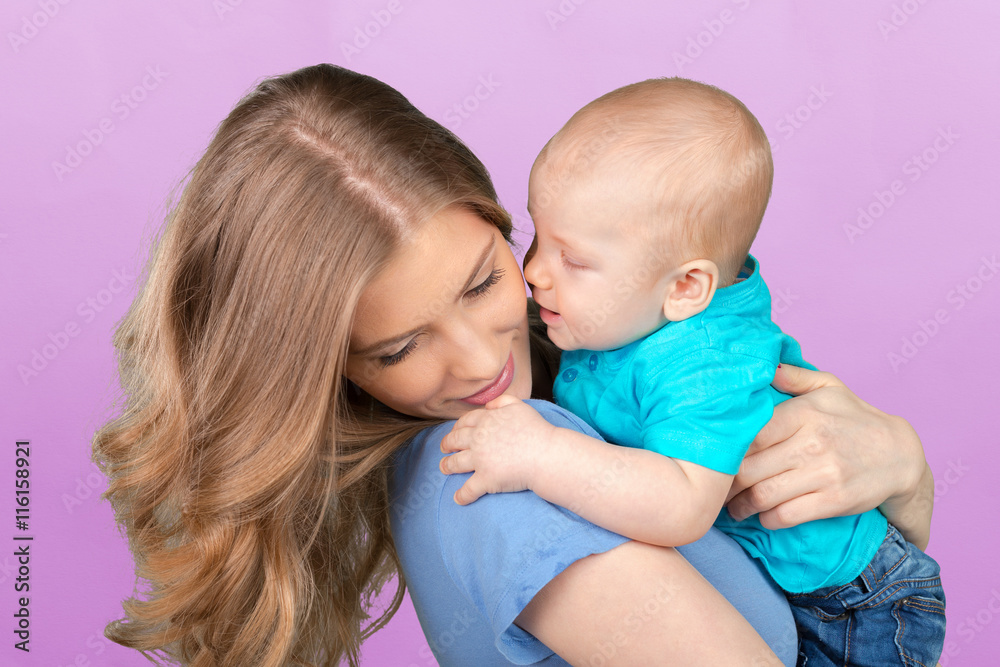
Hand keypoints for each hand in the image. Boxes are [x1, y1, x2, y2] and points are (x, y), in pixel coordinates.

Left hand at [440, 395, 556, 504]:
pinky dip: (462, 495)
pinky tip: (458, 499)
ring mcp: (480, 460)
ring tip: (444, 468)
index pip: (465, 422)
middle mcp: (478, 439)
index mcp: (486, 421)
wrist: (546, 455)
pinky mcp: (485, 479)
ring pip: (456, 463)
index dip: (457, 427)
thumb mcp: (520, 406)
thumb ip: (502, 401)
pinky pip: (468, 490)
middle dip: (446, 445)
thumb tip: (488, 406)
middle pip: (455, 441)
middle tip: (444, 449)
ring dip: (447, 466)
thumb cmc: (537, 430)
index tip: (454, 431)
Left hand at [725, 364, 927, 536]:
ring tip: (733, 507)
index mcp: (804, 413)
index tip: (714, 457)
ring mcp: (823, 473)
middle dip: (725, 483)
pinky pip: (785, 515)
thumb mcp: (829, 388)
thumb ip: (793, 377)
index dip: (726, 449)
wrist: (901, 455)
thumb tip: (764, 364)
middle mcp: (811, 442)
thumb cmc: (856, 418)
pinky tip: (761, 516)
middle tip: (714, 488)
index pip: (749, 433)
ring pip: (762, 495)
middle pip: (748, 467)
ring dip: (740, 506)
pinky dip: (767, 519)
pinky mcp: (834, 501)